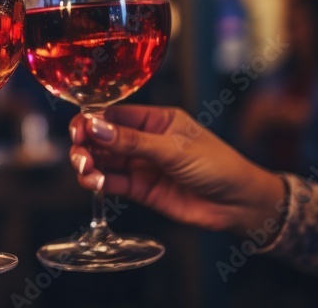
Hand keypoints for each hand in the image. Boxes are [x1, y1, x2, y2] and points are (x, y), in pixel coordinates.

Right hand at [69, 105, 284, 234]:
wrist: (239, 205)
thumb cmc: (218, 166)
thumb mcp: (174, 149)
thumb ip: (132, 141)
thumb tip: (96, 126)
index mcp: (156, 119)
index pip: (114, 114)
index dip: (92, 119)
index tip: (78, 128)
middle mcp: (144, 140)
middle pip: (103, 138)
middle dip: (86, 143)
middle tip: (80, 153)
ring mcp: (141, 165)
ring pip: (104, 160)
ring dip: (89, 163)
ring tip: (85, 170)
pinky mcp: (140, 190)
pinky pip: (113, 182)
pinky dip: (99, 182)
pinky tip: (95, 182)